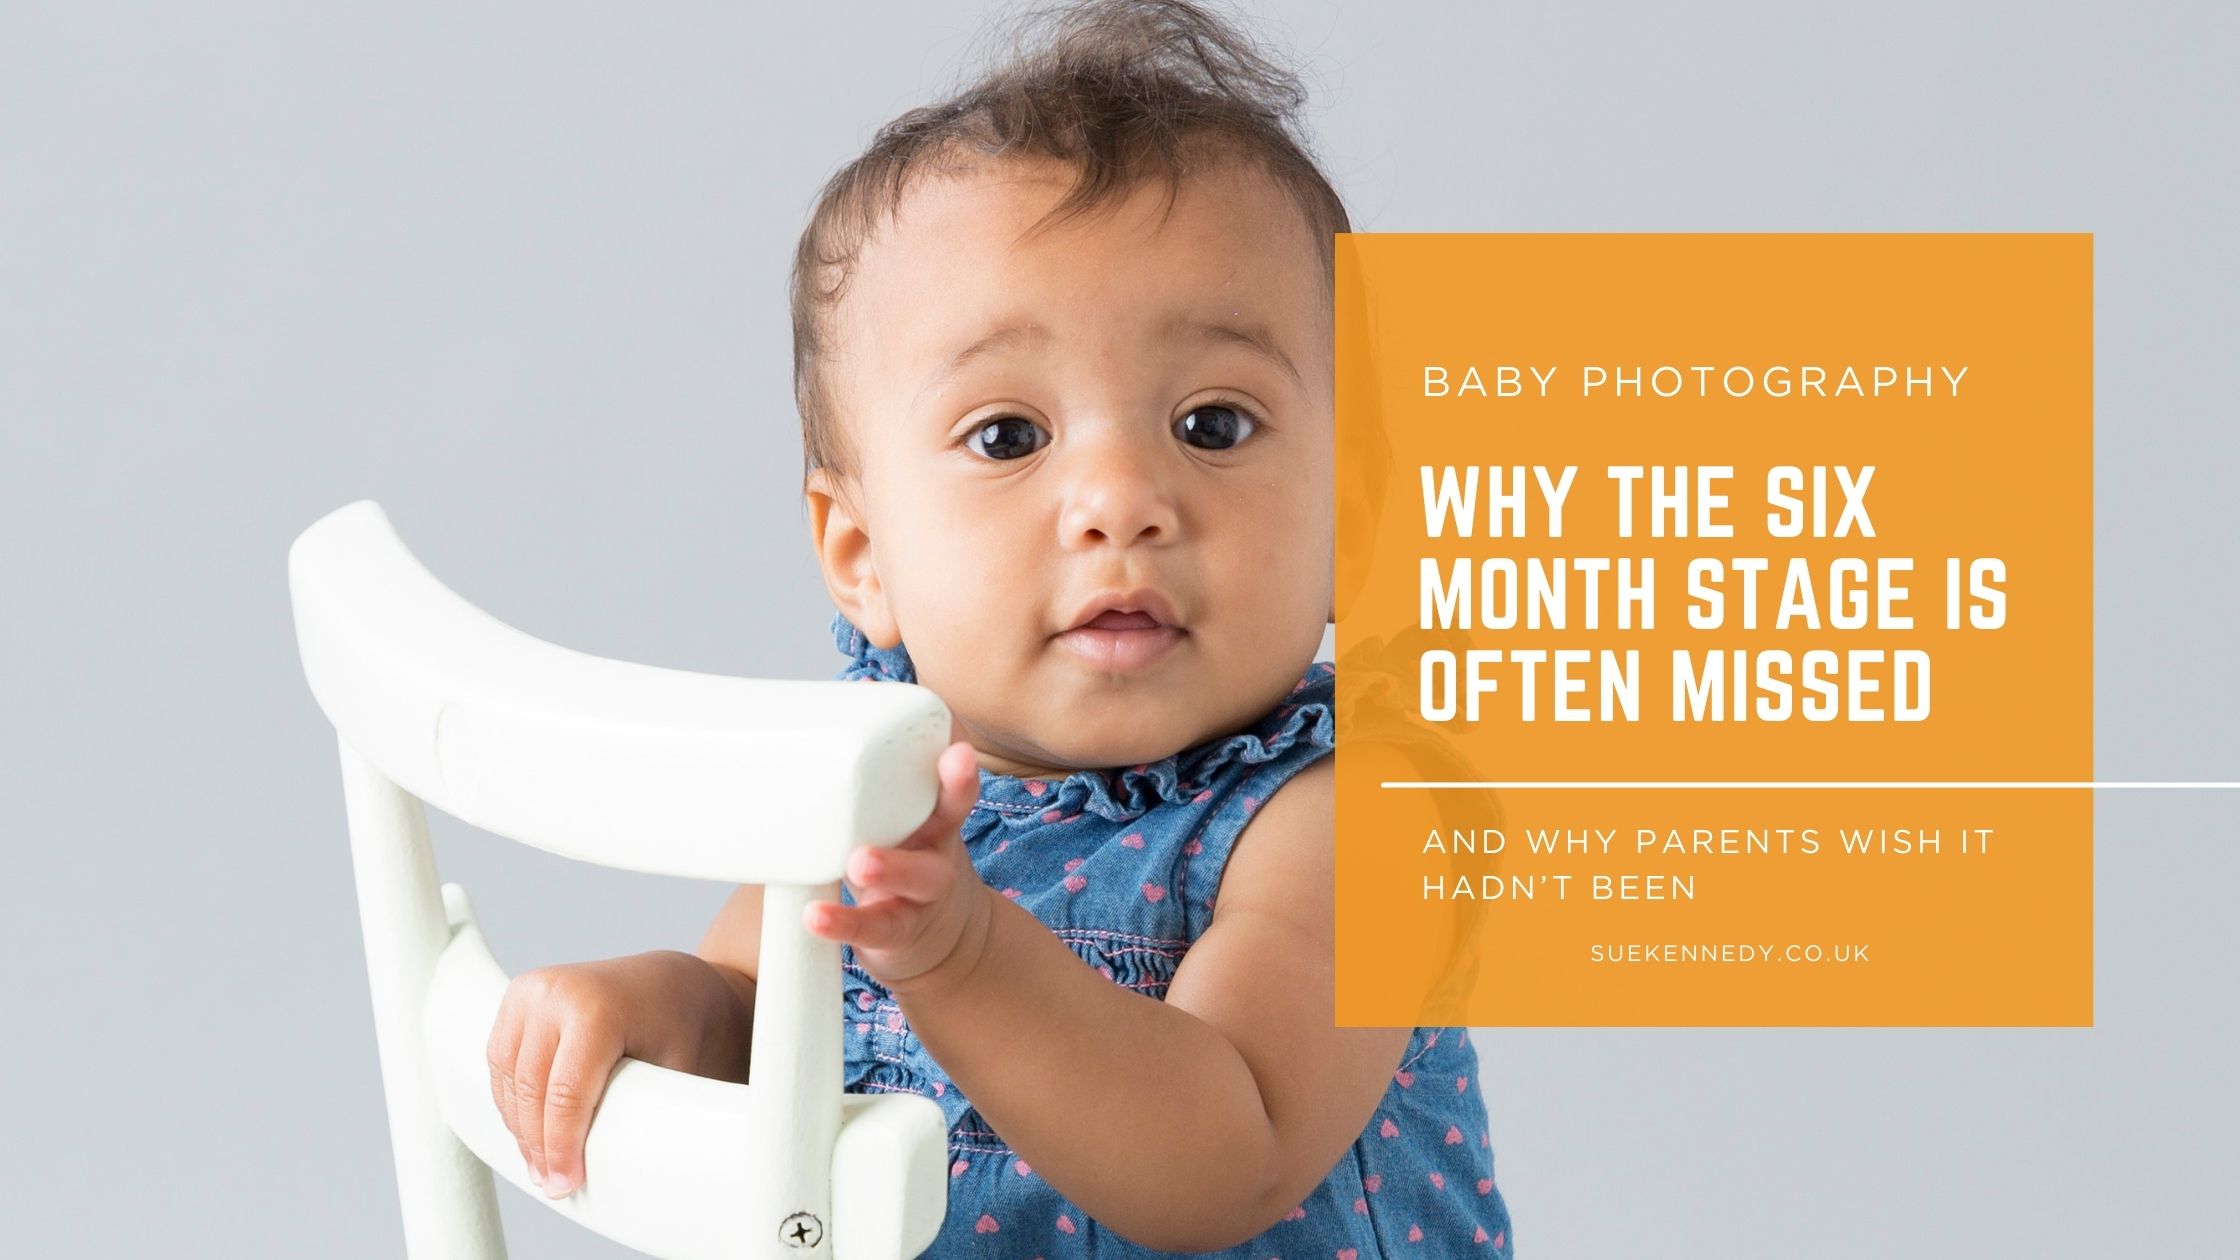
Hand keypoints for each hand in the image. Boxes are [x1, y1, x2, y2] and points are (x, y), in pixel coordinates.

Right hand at [485, 950, 744, 1197]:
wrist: (672, 982)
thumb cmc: (678, 1025)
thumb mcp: (671, 1070)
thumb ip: (638, 1116)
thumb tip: (609, 1174)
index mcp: (596, 1008)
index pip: (565, 1095)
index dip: (561, 1147)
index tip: (565, 1183)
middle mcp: (557, 992)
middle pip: (531, 1090)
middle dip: (538, 1145)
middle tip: (552, 1184)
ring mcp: (532, 989)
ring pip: (509, 1077)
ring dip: (520, 1126)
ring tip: (541, 1164)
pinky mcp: (519, 996)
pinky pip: (501, 1059)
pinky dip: (511, 1098)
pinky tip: (529, 1128)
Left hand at [801, 739, 992, 994]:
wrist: (935, 935)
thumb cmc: (900, 856)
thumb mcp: (895, 816)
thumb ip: (863, 773)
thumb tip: (825, 705)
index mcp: (933, 808)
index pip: (953, 770)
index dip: (959, 749)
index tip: (957, 732)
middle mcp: (937, 843)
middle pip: (954, 812)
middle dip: (957, 784)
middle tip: (954, 759)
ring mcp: (921, 890)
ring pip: (919, 876)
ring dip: (892, 866)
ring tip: (860, 861)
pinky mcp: (897, 929)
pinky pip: (875, 927)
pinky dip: (844, 923)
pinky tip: (815, 917)